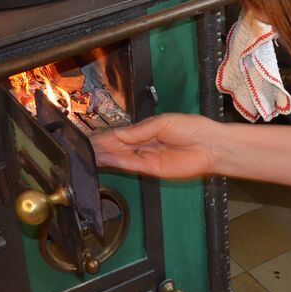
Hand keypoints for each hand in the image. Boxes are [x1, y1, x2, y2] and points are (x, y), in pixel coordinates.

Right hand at [91, 114, 218, 178]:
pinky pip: (129, 165)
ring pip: (119, 157)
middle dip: (99, 147)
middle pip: (117, 147)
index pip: (120, 134)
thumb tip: (118, 134)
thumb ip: (139, 130)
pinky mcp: (151, 169)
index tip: (88, 136)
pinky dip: (115, 163)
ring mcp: (147, 158)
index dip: (105, 136)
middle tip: (80, 147)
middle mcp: (144, 145)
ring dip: (103, 156)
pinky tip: (102, 160)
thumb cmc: (192, 128)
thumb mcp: (162, 122)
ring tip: (85, 154)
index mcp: (147, 131)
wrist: (210, 145)